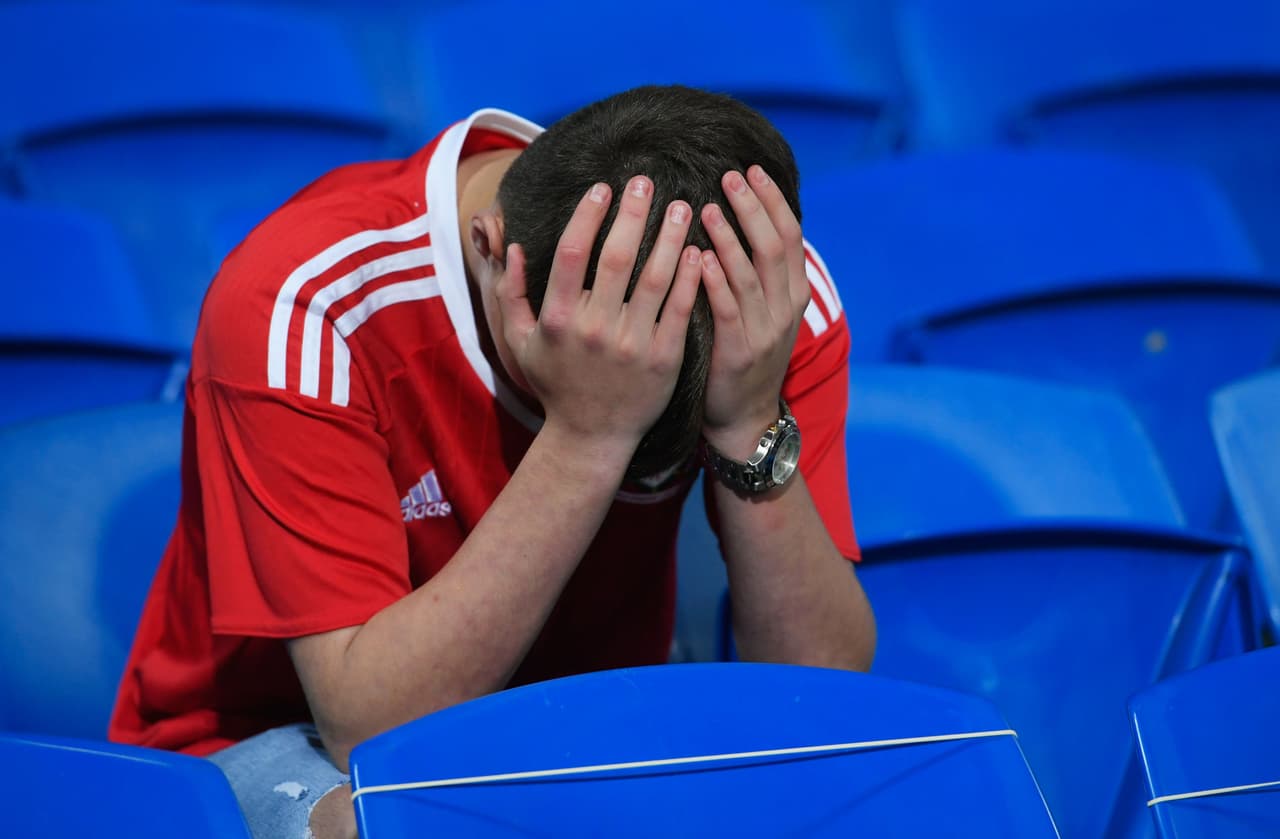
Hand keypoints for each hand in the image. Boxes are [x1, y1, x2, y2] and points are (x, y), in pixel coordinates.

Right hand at [497, 176, 701, 457]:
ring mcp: (632, 344)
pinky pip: (680, 309)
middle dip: (632, 213)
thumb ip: (510, 294)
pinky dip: (691, 277)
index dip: (587, 215)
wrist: (591, 437)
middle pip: (616, 257)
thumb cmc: (556, 384)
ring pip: (655, 278)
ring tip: (683, 206)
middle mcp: (594, 328)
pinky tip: (699, 250)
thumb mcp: (519, 343)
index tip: (602, 188)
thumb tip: (513, 246)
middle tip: (645, 182)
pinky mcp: (663, 359)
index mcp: (558, 319)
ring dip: (670, 237)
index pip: (571, 253)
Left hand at [700, 166, 810, 457]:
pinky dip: (715, 280)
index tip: (753, 170)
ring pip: (751, 273)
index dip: (772, 201)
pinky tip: (699, 257)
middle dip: (753, 208)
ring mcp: (766, 331)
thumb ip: (758, 272)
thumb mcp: (763, 313)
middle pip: (774, 246)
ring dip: (730, 237)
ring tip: (707, 207)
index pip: (790, 236)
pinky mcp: (740, 351)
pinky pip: (729, 308)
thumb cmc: (744, 357)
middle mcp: (785, 309)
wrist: (744, 416)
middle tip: (730, 176)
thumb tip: (744, 219)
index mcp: (793, 294)